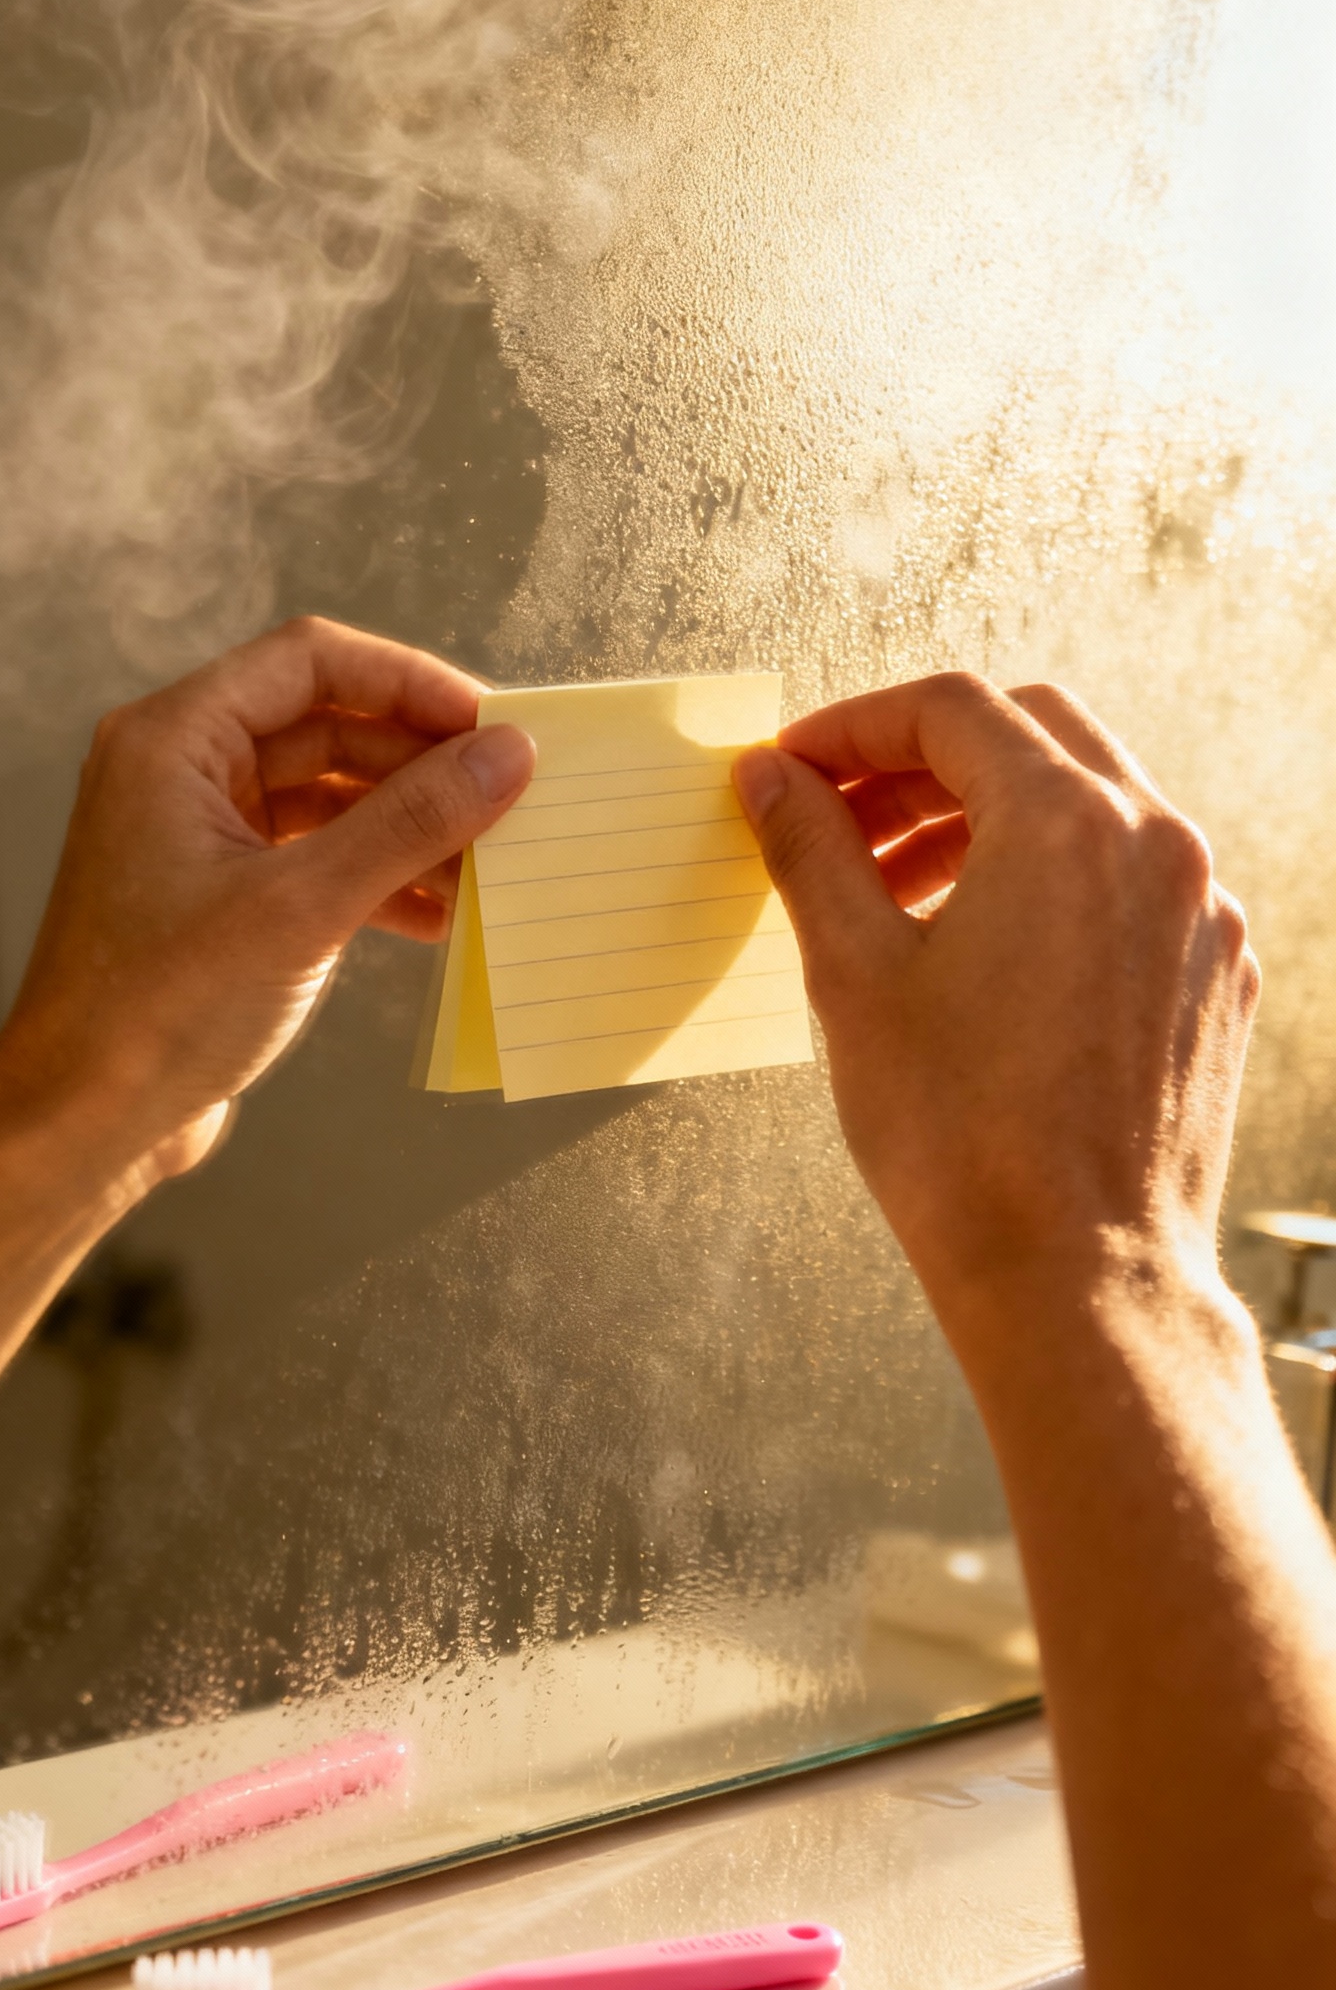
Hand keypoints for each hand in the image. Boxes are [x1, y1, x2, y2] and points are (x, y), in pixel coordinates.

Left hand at [0, 618, 533, 1182]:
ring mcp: (201, 836)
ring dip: (409, 826)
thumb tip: (506, 757)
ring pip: (331, 795)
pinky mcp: (223, 898)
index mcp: (174, 739)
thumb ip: (410, 824)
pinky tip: (441, 917)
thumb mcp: (301, 907)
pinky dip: (380, 878)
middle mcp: (181, 771)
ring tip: (488, 864)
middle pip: (329, 724)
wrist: (81, 1124)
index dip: (409, 681)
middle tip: (507, 795)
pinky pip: (319, 857)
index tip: (490, 724)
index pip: (311, 660)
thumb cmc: (157, 1009)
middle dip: (420, 762)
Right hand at [734, 673, 1258, 1316]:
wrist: (1079, 1280)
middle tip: (840, 817)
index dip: (853, 726)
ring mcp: (1201, 912)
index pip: (951, 709)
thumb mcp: (855, 974)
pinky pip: (1130, 879)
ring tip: (894, 891)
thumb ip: (812, 849)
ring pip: (1088, 803)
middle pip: (1029, 734)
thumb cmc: (969, 1146)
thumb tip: (774, 781)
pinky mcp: (1215, 975)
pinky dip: (1050, 877)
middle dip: (921, 762)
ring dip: (984, 818)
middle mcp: (1158, 847)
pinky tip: (980, 946)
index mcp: (1069, 824)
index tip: (798, 767)